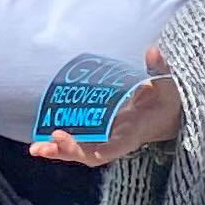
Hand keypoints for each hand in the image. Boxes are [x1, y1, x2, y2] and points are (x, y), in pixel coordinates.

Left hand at [31, 45, 184, 166]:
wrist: (165, 116)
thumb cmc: (167, 102)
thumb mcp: (168, 88)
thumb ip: (160, 71)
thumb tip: (153, 51)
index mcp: (134, 132)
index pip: (119, 146)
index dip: (107, 149)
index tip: (95, 151)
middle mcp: (116, 140)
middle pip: (92, 153)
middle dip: (73, 150)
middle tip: (54, 138)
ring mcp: (104, 138)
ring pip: (79, 151)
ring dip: (58, 150)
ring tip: (36, 149)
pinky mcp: (96, 133)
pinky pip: (75, 141)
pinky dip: (58, 143)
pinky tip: (39, 142)